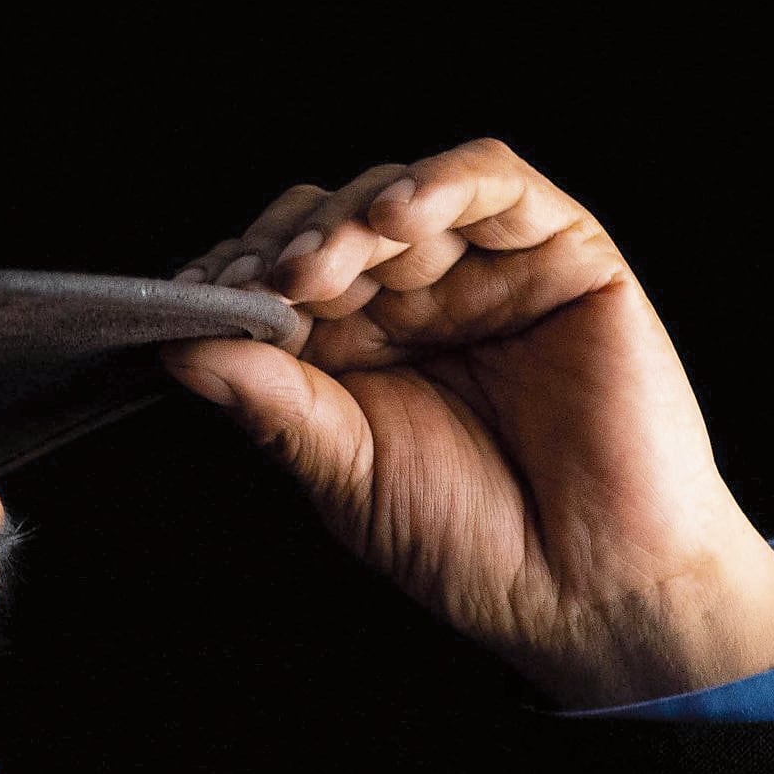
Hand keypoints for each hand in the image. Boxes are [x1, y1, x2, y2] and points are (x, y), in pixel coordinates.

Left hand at [163, 140, 773, 708]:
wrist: (593, 590)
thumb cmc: (475, 546)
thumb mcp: (350, 476)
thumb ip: (274, 406)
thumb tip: (180, 350)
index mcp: (363, 352)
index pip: (285, 278)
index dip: (238, 276)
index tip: (192, 299)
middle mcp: (423, 301)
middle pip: (333, 223)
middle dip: (287, 248)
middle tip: (257, 286)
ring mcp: (491, 270)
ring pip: (403, 195)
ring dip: (347, 220)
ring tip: (314, 270)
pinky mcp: (564, 251)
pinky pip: (497, 184)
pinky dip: (441, 183)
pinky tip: (395, 217)